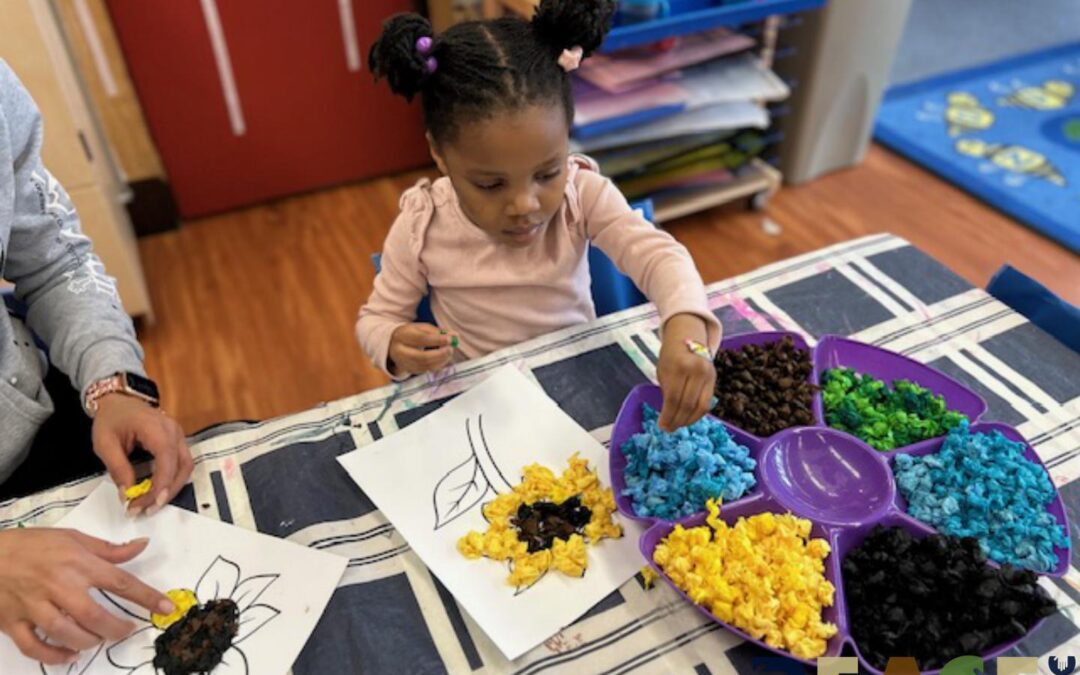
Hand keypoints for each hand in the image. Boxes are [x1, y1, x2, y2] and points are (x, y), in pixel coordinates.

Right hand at [0, 528, 173, 664]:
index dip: (146, 597)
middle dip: (117, 629)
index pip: (120, 582)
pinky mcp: (13, 622)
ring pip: (67, 633)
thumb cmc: (32, 544)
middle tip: (127, 630)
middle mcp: (58, 585)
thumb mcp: (73, 538)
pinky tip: (71, 654)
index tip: (166, 609)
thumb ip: (109, 549)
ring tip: (99, 639)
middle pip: (94, 615)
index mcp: (77, 563)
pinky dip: (55, 655)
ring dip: (89, 641)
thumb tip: (142, 546)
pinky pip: (35, 647)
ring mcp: (34, 606)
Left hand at [92, 395, 191, 516]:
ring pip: (186, 467)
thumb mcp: (105, 444)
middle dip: (167, 491)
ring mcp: (178, 435)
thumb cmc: (111, 419)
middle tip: (147, 509)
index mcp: (155, 427)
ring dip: (172, 488)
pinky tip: (157, 491)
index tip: (148, 503)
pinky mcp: (177, 442)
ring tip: (152, 504)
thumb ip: (118, 469)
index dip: (161, 483)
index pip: (167, 458)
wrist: (118, 402)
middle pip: (182, 466)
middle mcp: (173, 431)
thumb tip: (127, 494)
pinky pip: (181, 464)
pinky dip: (172, 480)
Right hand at [388, 323, 455, 376]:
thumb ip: (437, 332)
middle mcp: (400, 351)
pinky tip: (443, 359)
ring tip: (448, 352)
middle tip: (451, 349)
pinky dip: (437, 365)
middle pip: (422, 357)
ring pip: (425, 366)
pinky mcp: (408, 370)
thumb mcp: (421, 328)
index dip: (438, 340)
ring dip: (441, 360)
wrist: (392, 344)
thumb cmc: (411, 334)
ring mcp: (403, 363)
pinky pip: (426, 370)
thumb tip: (455, 335)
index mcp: (402, 336)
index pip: (421, 339)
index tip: (451, 339)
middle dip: (440, 354)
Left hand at [656, 314, 716, 431]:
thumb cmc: (671, 355)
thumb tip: (668, 417)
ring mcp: (708, 374)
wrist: (689, 336)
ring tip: (677, 426)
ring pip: (701, 406)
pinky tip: (688, 418)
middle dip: (677, 420)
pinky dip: (697, 414)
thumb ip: (667, 391)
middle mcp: (697, 370)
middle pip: (687, 404)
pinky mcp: (714, 379)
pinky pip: (707, 402)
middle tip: (668, 429)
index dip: (668, 416)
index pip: (674, 398)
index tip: (661, 426)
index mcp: (680, 366)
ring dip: (688, 420)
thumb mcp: (663, 371)